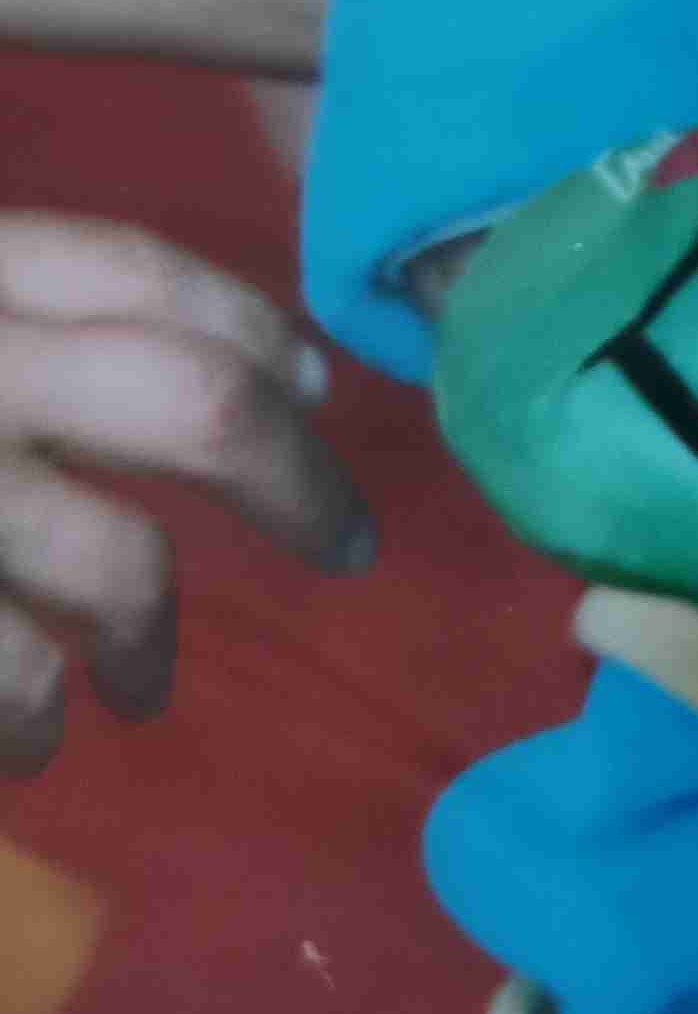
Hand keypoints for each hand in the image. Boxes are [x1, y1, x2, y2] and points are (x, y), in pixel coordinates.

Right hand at [0, 213, 372, 770]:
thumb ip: (13, 337)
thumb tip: (200, 383)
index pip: (135, 271)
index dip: (247, 327)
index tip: (314, 386)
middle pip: (193, 402)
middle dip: (294, 482)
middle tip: (347, 547)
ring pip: (120, 566)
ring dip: (146, 641)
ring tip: (142, 688)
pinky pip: (15, 672)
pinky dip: (33, 719)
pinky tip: (33, 742)